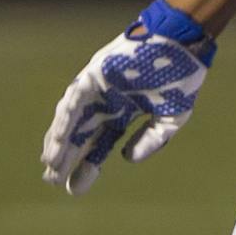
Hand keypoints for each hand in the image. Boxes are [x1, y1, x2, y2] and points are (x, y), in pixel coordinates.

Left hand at [40, 0, 217, 194]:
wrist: (183, 45)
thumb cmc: (181, 76)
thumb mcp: (172, 117)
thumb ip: (152, 139)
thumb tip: (127, 158)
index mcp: (125, 111)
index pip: (101, 144)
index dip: (88, 166)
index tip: (74, 190)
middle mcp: (106, 102)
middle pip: (81, 135)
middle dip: (67, 158)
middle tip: (53, 181)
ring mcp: (97, 88)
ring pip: (72, 120)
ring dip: (60, 142)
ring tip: (51, 165)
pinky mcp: (93, 75)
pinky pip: (74, 100)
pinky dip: (66, 119)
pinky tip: (59, 139)